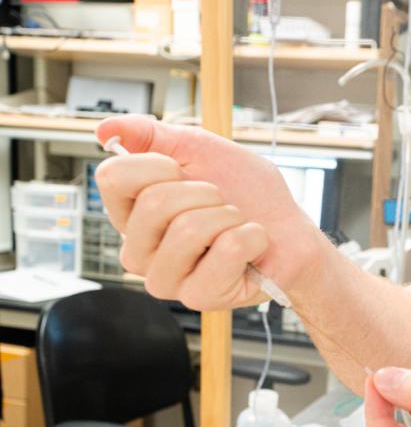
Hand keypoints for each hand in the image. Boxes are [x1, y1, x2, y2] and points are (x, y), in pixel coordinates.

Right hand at [94, 114, 322, 310]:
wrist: (290, 232)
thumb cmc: (246, 194)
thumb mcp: (201, 149)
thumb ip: (151, 136)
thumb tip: (103, 129)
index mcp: (131, 214)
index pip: (112, 178)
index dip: (156, 164)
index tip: (184, 171)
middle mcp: (138, 251)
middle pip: (154, 203)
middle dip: (205, 192)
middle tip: (221, 203)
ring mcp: (165, 279)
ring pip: (189, 229)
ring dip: (229, 216)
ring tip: (235, 225)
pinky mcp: (199, 298)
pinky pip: (226, 250)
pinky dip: (251, 236)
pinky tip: (250, 248)